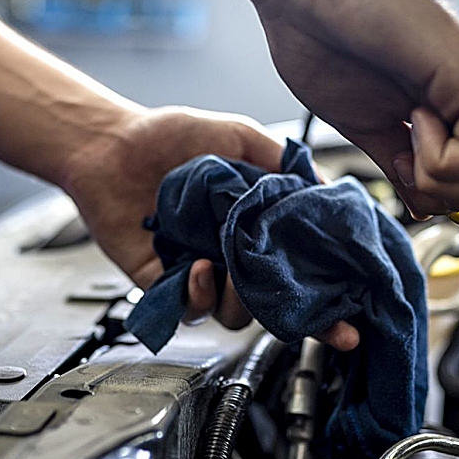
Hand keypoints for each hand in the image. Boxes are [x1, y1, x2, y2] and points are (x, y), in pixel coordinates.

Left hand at [60, 106, 359, 349]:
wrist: (110, 144)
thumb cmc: (169, 136)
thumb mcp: (239, 136)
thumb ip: (282, 163)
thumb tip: (325, 188)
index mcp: (258, 227)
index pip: (301, 271)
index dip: (327, 300)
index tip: (348, 322)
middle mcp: (233, 255)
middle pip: (275, 304)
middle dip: (291, 312)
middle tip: (291, 291)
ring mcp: (200, 272)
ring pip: (236, 314)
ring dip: (241, 299)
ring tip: (230, 267)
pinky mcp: (164, 284)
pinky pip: (190, 309)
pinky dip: (199, 294)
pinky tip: (196, 265)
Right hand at [250, 0, 458, 216]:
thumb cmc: (317, 34)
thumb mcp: (362, 123)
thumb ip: (397, 164)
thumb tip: (422, 205)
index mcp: (452, 107)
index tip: (410, 177)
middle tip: (411, 159)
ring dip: (447, 178)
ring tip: (408, 129)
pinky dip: (441, 161)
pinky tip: (411, 118)